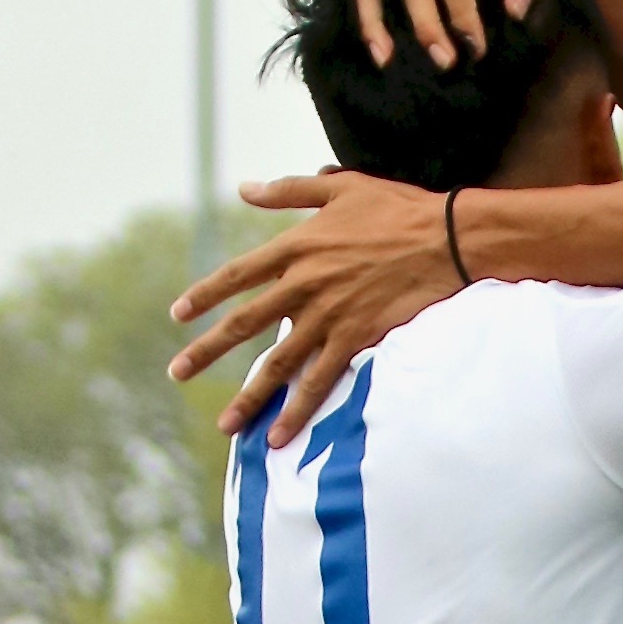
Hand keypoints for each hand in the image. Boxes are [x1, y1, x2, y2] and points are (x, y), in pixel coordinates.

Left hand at [169, 172, 462, 433]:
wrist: (445, 240)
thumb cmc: (397, 208)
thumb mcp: (340, 188)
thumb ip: (288, 190)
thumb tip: (245, 188)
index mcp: (296, 247)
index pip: (237, 275)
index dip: (205, 295)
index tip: (179, 314)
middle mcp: (303, 285)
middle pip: (243, 324)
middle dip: (206, 351)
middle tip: (176, 373)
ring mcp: (327, 317)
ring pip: (277, 364)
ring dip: (248, 397)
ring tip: (225, 424)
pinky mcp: (354, 340)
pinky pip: (318, 382)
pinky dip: (298, 411)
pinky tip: (279, 435)